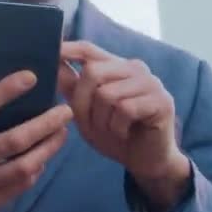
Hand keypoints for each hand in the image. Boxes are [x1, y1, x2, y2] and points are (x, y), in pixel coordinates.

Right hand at [0, 73, 71, 211]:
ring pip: (24, 166)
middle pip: (14, 139)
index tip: (32, 77)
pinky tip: (44, 155)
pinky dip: (37, 168)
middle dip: (45, 123)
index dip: (7, 90)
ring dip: (49, 147)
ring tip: (63, 132)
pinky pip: (21, 185)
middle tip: (65, 110)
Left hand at [59, 41, 190, 209]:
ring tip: (112, 130)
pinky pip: (125, 109)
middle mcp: (135, 68)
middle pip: (92, 72)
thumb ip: (73, 87)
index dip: (67, 49)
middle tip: (91, 124)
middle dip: (82, 103)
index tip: (50, 50)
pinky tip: (125, 133)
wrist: (147, 162)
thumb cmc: (116, 135)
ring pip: (107, 94)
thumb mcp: (86, 112)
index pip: (88, 49)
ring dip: (102, 120)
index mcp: (116, 67)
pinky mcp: (161, 101)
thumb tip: (54, 63)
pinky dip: (118, 127)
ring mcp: (151, 82)